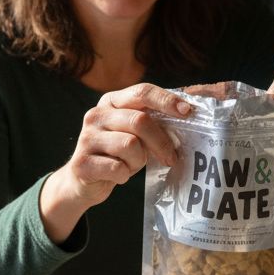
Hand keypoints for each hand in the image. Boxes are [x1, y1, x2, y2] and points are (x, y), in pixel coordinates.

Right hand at [40, 83, 191, 243]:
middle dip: (161, 142)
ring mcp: (86, 138)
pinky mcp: (81, 163)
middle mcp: (96, 115)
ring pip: (130, 146)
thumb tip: (192, 105)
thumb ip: (155, 120)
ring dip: (138, 161)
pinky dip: (124, 175)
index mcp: (111, 101)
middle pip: (139, 121)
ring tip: (131, 165)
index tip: (187, 111)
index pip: (142, 92)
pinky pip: (117, 168)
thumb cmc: (117, 154)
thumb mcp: (136, 133)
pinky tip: (118, 175)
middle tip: (171, 158)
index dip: (166, 100)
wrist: (84, 182)